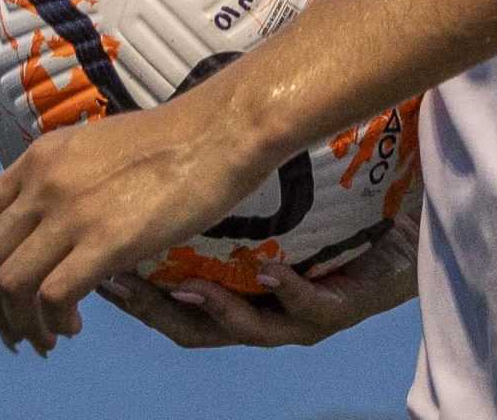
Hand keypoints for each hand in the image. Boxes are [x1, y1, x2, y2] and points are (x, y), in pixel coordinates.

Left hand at [0, 87, 273, 354]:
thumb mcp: (92, 147)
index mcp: (37, 159)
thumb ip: (59, 180)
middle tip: (16, 330)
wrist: (214, 132)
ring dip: (20, 323)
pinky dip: (54, 322)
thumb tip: (43, 224)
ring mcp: (73, 209)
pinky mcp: (107, 238)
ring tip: (48, 336)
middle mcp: (44, 182)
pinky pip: (53, 296)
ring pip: (9, 284)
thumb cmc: (165, 143)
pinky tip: (75, 325)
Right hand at [95, 200, 420, 349]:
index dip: (135, 295)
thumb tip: (157, 166)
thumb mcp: (263, 213)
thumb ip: (215, 202)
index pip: (173, 305)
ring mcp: (299, 317)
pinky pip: (310, 307)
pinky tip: (269, 272)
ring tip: (190, 285)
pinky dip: (288, 292)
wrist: (401, 235)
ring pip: (249, 330)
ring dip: (216, 310)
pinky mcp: (341, 307)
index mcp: (237, 294)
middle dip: (158, 310)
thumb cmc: (331, 222)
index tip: (95, 269)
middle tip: (122, 285)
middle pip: (198, 330)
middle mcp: (262, 316)